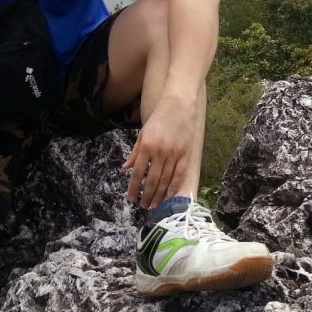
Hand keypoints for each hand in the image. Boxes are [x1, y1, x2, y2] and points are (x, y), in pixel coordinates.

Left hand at [123, 94, 198, 208]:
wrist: (179, 105)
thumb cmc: (158, 119)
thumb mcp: (143, 133)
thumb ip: (135, 152)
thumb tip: (125, 168)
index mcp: (146, 146)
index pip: (138, 172)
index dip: (133, 187)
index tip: (130, 198)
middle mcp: (159, 151)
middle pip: (151, 180)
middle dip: (146, 195)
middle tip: (142, 206)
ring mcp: (174, 154)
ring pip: (165, 180)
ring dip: (159, 195)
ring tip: (154, 205)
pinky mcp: (186, 154)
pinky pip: (179, 175)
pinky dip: (173, 187)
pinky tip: (168, 196)